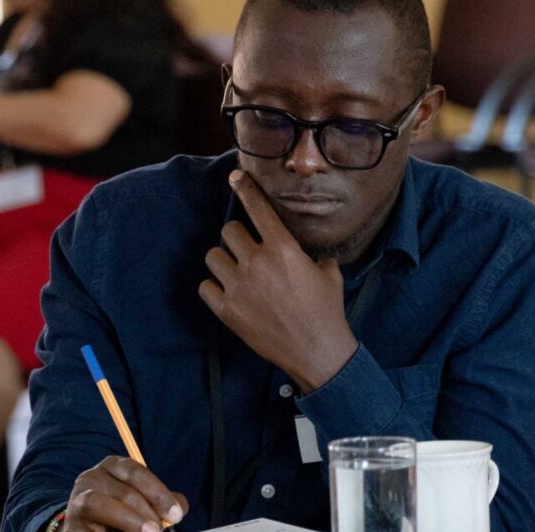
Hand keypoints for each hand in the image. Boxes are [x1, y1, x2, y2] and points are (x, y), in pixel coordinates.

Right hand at [54, 456, 188, 531]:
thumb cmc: (118, 516)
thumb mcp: (142, 502)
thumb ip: (161, 502)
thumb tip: (179, 507)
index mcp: (111, 467)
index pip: (134, 471)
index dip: (157, 492)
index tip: (175, 514)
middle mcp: (91, 479)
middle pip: (122, 491)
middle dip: (147, 511)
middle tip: (160, 530)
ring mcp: (77, 505)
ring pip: (99, 505)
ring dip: (130, 522)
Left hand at [199, 170, 358, 392]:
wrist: (316, 351)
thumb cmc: (326, 311)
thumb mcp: (329, 274)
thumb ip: (315, 256)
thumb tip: (312, 253)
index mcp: (283, 248)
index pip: (258, 209)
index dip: (245, 189)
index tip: (235, 177)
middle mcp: (257, 262)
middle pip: (229, 231)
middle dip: (237, 238)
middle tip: (246, 251)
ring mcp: (239, 286)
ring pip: (213, 256)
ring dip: (222, 261)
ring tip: (235, 272)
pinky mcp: (227, 310)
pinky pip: (205, 286)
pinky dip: (213, 287)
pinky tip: (227, 293)